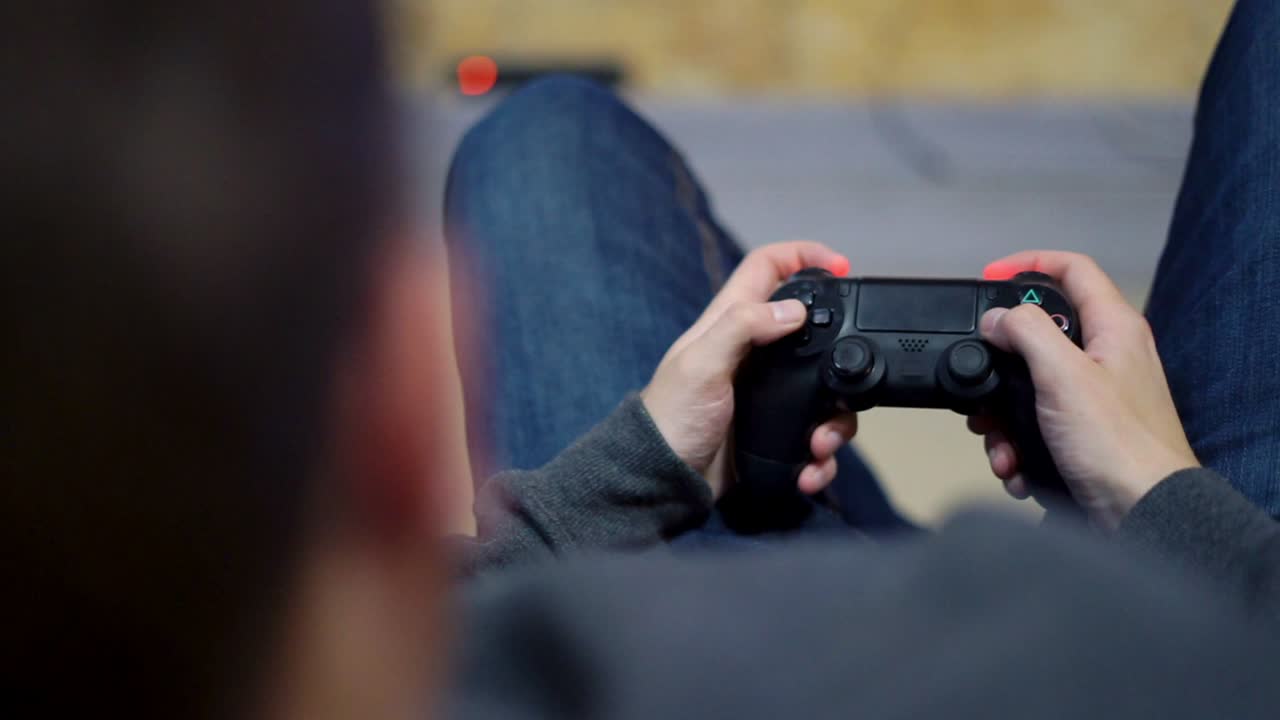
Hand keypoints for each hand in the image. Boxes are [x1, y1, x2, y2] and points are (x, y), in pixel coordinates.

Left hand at [641, 241, 856, 498]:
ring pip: (826, 390)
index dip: (803, 254)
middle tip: (849, 380)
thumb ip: (742, 327)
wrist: (665, 479)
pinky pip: (816, 433)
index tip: (842, 266)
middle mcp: (756, 351)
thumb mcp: (700, 364)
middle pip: (814, 330)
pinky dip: (821, 456)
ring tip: (820, 444)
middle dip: (838, 353)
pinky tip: (810, 470)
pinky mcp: (779, 429)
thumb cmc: (674, 415)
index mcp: (732, 321)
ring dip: (834, 421)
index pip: (768, 267)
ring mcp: (770, 391)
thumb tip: (795, 309)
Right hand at [969, 251, 1199, 528]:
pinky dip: (1017, 444)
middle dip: (1001, 360)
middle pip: (1040, 333)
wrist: (1144, 514)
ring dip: (1002, 414)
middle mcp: (1108, 356)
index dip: (1029, 263)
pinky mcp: (1083, 433)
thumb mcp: (1063, 375)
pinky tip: (1015, 465)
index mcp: (1114, 328)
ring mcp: (1095, 397)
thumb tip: (997, 318)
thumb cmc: (1119, 445)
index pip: (1073, 269)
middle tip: (980, 375)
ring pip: (1030, 385)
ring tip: (998, 441)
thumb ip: (1026, 332)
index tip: (990, 276)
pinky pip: (1036, 425)